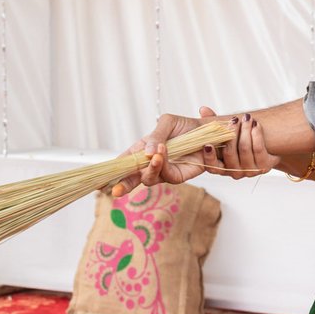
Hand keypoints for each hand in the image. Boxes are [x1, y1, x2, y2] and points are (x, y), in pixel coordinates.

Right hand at [109, 110, 235, 197]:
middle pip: (133, 177)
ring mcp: (165, 171)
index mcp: (144, 149)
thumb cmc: (189, 125)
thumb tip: (146, 153)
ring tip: (156, 154)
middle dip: (123, 184)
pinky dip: (163, 165)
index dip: (113, 171)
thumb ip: (155, 136)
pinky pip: (168, 176)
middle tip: (114, 190)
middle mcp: (152, 163)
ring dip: (149, 168)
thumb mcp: (168, 123)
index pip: (125, 161)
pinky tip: (162, 153)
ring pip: (149, 178)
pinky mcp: (180, 176)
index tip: (101, 182)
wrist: (213, 131)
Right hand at [198, 106, 278, 178]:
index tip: (207, 144)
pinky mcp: (264, 166)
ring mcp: (250, 171)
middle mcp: (235, 172)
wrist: (268, 149)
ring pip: (244, 148)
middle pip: (229, 153)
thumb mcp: (226, 133)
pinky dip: (256, 134)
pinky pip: (258, 149)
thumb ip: (213, 124)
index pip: (212, 167)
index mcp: (222, 167)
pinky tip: (256, 124)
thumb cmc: (241, 140)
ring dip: (245, 130)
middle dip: (231, 133)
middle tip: (234, 119)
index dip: (209, 157)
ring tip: (247, 117)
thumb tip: (203, 109)